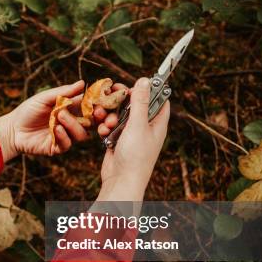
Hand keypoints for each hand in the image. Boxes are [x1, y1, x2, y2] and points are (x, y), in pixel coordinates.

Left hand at [0, 81, 118, 161]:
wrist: (12, 129)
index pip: (92, 107)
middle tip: (97, 113)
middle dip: (99, 120)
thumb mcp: (45, 98)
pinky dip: (63, 136)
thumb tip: (82, 83)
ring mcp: (66, 136)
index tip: (104, 101)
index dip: (100, 105)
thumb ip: (63, 92)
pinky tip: (55, 129)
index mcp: (71, 109)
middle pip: (93, 123)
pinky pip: (68, 144)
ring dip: (73, 125)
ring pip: (82, 134)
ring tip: (59, 117)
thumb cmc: (28, 111)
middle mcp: (72, 123)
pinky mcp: (58, 147)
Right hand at [97, 78, 169, 200]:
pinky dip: (105, 128)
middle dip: (121, 102)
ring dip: (110, 115)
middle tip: (112, 96)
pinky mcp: (118, 141)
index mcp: (157, 123)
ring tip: (108, 123)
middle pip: (134, 105)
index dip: (147, 89)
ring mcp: (131, 135)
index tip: (134, 84)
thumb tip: (145, 80)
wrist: (121, 181)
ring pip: (119, 115)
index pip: (158, 99)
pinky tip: (103, 133)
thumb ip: (140, 102)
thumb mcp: (138, 125)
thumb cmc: (135, 156)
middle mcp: (145, 127)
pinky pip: (111, 127)